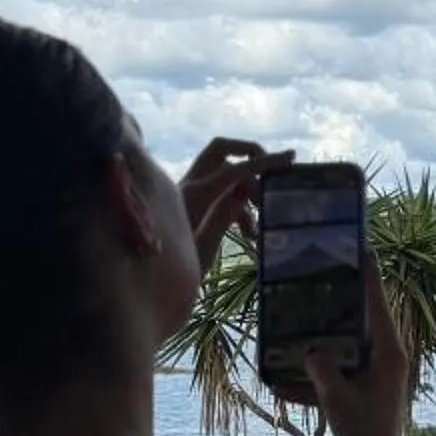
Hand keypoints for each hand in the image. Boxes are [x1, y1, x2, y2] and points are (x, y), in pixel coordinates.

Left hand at [179, 139, 292, 276]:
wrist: (145, 285)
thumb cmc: (170, 274)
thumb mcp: (203, 248)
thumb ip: (222, 216)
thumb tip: (243, 190)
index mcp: (193, 196)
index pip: (234, 169)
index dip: (263, 162)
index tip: (290, 158)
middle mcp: (188, 186)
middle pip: (222, 151)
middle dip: (249, 157)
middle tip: (269, 176)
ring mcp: (187, 193)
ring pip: (224, 174)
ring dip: (246, 190)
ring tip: (259, 223)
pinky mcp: (188, 204)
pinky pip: (219, 191)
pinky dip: (236, 204)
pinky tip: (247, 233)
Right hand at [305, 259, 410, 435]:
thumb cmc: (362, 433)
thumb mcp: (335, 397)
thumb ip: (319, 368)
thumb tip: (308, 349)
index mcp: (388, 351)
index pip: (378, 303)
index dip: (369, 275)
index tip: (363, 248)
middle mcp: (387, 357)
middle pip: (363, 318)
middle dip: (342, 301)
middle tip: (322, 276)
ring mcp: (377, 374)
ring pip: (348, 344)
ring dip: (324, 337)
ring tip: (299, 320)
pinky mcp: (365, 389)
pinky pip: (340, 372)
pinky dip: (317, 374)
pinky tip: (283, 382)